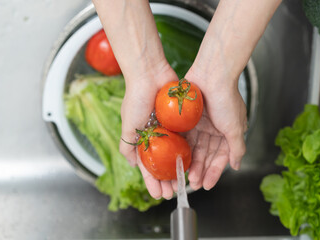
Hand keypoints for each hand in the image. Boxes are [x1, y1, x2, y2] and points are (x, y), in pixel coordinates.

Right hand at [119, 62, 179, 199]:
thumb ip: (127, 146)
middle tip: (173, 192)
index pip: (146, 165)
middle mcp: (154, 135)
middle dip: (166, 179)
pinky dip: (186, 152)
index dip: (151, 180)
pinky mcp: (179, 121)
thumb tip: (132, 164)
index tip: (157, 194)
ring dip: (177, 169)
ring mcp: (167, 128)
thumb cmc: (136, 98)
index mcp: (140, 138)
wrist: (151, 74)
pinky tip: (192, 163)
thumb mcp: (128, 126)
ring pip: (174, 154)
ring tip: (184, 182)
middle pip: (161, 163)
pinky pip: (184, 139)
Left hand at [185, 70, 246, 190]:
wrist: (212, 74)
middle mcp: (213, 129)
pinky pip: (183, 136)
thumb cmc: (226, 99)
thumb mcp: (236, 127)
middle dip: (201, 170)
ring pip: (194, 148)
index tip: (207, 185)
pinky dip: (181, 148)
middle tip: (193, 183)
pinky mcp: (187, 118)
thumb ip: (237, 148)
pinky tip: (176, 159)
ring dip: (191, 162)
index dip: (214, 172)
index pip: (220, 157)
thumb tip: (237, 166)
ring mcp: (200, 124)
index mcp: (227, 132)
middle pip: (206, 154)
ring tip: (185, 175)